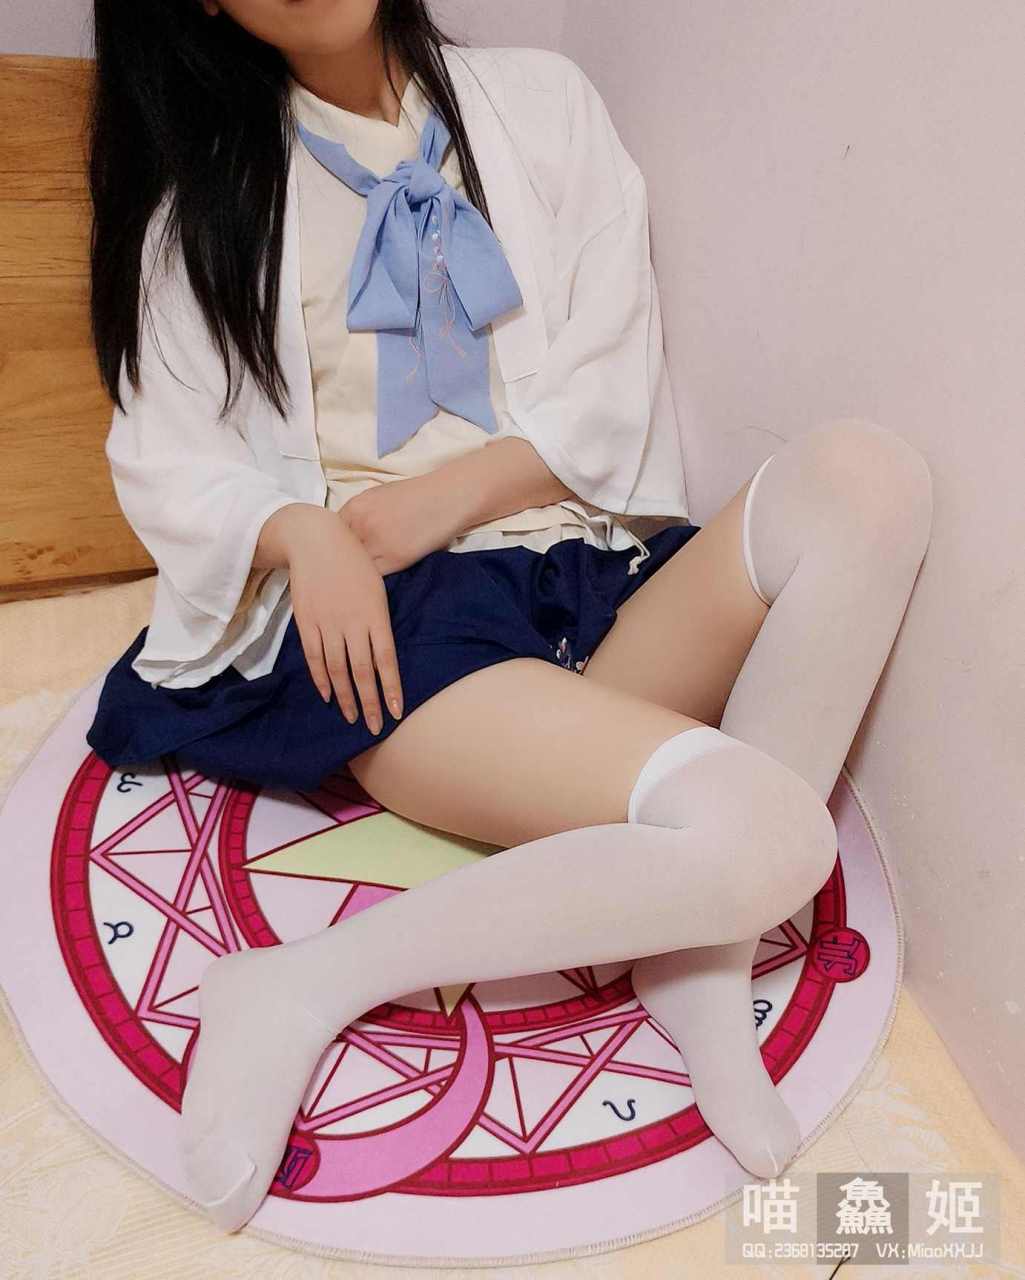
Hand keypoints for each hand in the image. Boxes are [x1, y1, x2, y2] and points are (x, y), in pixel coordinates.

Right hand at [260, 504, 402, 732]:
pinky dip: (321, 679)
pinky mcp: (306, 623)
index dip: (391, 688)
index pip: (386, 660)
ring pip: (337, 670)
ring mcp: (327, 624)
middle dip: (370, 703)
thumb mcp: (377, 586)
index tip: (396, 711)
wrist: (315, 540)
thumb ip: (378, 621)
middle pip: (362, 672)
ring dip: (346, 697)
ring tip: (353, 718)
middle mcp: (352, 623)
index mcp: (375, 614)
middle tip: (376, 727)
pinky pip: (314, 658)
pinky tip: (328, 695)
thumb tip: (383, 653)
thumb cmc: (353, 561)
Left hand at [338, 474, 467, 575]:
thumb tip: (345, 534)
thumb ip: (358, 514)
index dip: (334, 547)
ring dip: (356, 574)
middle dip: (342, 562)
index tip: (338, 555)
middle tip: (343, 572)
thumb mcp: (378, 496)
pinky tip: (373, 580)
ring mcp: (377, 543)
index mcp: (355, 507)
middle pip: (340, 553)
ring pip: (355, 567)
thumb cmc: (415, 495)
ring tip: (356, 581)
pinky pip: (373, 576)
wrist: (446, 498)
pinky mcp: (394, 559)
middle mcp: (361, 525)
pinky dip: (371, 580)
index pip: (332, 535)